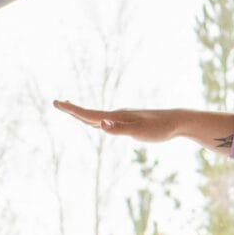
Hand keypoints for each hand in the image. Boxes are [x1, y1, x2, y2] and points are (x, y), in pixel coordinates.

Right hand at [53, 98, 185, 143]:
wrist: (177, 121)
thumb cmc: (160, 128)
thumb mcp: (139, 131)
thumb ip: (119, 129)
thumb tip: (100, 125)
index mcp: (117, 116)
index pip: (89, 114)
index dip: (72, 110)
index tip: (57, 102)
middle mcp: (118, 115)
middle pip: (90, 114)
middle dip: (73, 110)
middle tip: (57, 103)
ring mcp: (123, 118)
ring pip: (98, 117)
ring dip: (83, 114)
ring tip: (72, 110)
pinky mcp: (130, 122)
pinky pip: (107, 121)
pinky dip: (96, 120)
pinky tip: (97, 122)